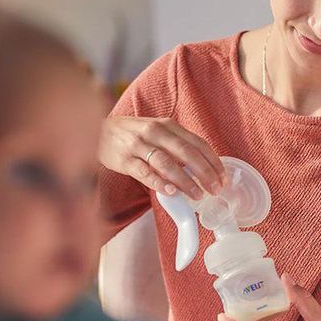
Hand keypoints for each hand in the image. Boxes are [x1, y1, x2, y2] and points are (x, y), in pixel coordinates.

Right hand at [99, 116, 225, 198]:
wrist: (98, 132)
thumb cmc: (132, 135)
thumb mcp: (156, 132)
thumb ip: (176, 146)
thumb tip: (201, 167)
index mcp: (167, 125)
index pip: (197, 143)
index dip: (213, 161)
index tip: (222, 177)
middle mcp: (155, 132)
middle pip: (186, 152)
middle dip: (205, 173)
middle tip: (215, 189)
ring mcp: (138, 145)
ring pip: (167, 163)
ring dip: (185, 181)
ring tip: (197, 195)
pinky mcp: (124, 160)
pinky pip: (145, 172)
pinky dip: (159, 183)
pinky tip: (171, 192)